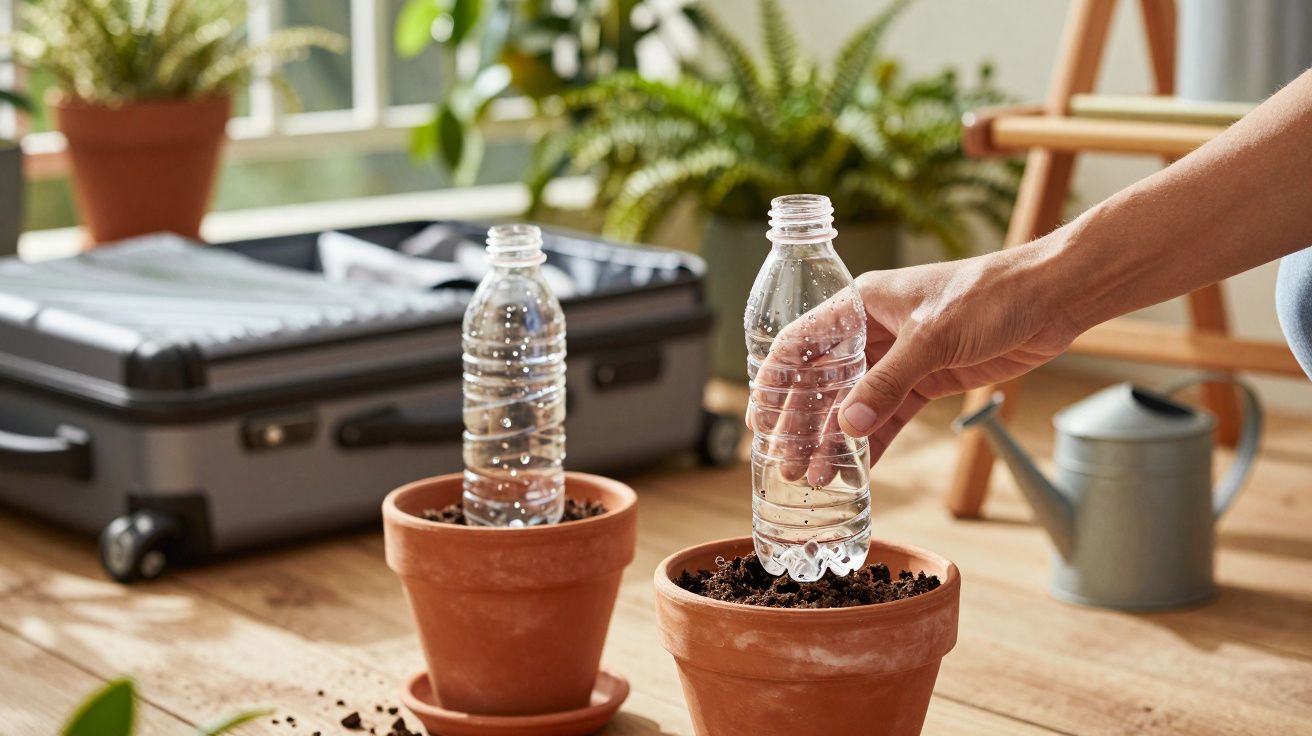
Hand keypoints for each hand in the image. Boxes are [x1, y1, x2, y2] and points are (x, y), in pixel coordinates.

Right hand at [749, 243, 1079, 478]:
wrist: (1051, 297)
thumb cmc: (991, 295)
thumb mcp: (933, 338)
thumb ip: (888, 383)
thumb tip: (849, 427)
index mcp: (862, 304)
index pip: (801, 343)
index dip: (776, 381)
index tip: (760, 421)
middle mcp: (874, 330)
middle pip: (824, 382)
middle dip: (804, 424)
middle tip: (790, 465)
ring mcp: (902, 357)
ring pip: (856, 405)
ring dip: (837, 440)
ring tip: (818, 477)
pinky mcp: (929, 378)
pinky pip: (891, 415)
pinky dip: (875, 442)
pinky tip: (858, 470)